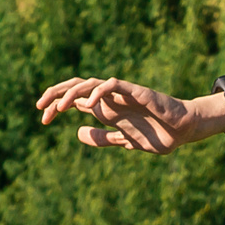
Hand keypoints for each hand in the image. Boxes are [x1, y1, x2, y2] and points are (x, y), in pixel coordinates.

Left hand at [35, 76, 215, 152]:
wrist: (184, 130)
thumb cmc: (157, 134)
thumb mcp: (123, 140)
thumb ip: (101, 138)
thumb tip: (76, 132)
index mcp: (106, 109)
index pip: (75, 98)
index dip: (56, 104)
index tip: (43, 119)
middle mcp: (110, 99)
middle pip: (77, 87)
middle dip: (56, 93)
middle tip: (40, 107)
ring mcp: (122, 94)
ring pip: (90, 83)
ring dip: (72, 93)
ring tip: (60, 107)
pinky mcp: (136, 92)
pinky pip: (113, 84)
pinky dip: (98, 91)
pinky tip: (89, 105)